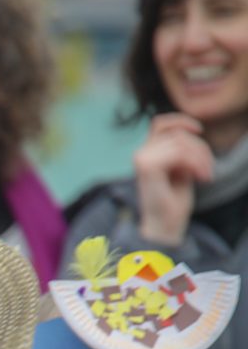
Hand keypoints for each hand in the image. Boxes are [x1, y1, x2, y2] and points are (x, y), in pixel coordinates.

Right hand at [133, 113, 212, 245]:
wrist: (164, 227)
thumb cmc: (173, 201)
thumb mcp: (181, 168)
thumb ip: (181, 150)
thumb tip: (192, 132)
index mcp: (146, 154)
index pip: (161, 123)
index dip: (181, 121)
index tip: (199, 131)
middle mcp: (140, 155)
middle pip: (178, 134)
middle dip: (201, 149)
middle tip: (208, 171)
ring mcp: (141, 160)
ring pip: (181, 143)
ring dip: (201, 158)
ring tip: (205, 175)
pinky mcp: (147, 167)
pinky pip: (179, 153)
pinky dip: (196, 164)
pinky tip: (200, 178)